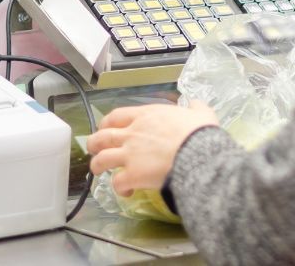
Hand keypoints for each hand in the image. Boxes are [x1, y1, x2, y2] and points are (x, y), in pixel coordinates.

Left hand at [87, 101, 218, 196]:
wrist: (200, 154)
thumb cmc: (200, 133)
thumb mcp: (200, 113)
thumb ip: (195, 108)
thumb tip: (195, 104)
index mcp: (146, 116)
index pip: (116, 116)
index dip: (107, 123)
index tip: (106, 128)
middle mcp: (132, 133)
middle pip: (102, 137)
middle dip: (94, 144)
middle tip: (95, 149)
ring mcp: (130, 155)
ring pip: (101, 159)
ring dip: (97, 166)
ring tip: (99, 171)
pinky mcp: (133, 175)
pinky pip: (117, 183)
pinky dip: (119, 188)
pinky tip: (126, 192)